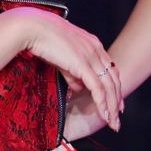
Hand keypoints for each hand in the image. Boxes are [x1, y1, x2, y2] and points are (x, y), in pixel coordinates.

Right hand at [9, 7, 121, 130]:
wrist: (33, 27)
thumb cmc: (42, 37)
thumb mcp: (61, 56)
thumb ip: (72, 73)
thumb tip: (78, 88)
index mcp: (92, 44)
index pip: (110, 69)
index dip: (114, 87)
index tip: (115, 102)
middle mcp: (96, 49)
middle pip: (114, 79)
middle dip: (117, 101)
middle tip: (117, 118)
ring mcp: (91, 57)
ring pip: (109, 87)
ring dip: (112, 107)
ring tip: (113, 123)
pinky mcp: (83, 65)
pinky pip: (98, 89)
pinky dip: (103, 104)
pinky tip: (105, 115)